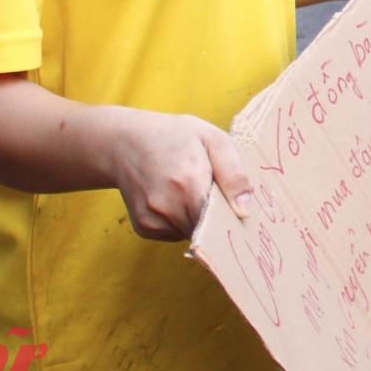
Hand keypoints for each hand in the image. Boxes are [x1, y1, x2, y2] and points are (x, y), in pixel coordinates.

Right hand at [106, 109, 250, 240]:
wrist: (125, 142)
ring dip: (198, 219)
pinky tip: (174, 198)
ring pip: (191, 234)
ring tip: (190, 189)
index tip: (239, 212)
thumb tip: (245, 210)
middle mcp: (167, 206)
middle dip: (216, 218)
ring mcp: (152, 219)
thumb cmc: (175, 136)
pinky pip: (174, 234)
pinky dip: (181, 221)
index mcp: (189, 183)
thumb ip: (234, 174)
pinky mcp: (143, 227)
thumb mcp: (213, 140)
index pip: (220, 223)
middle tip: (214, 192)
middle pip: (207, 231)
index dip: (233, 220)